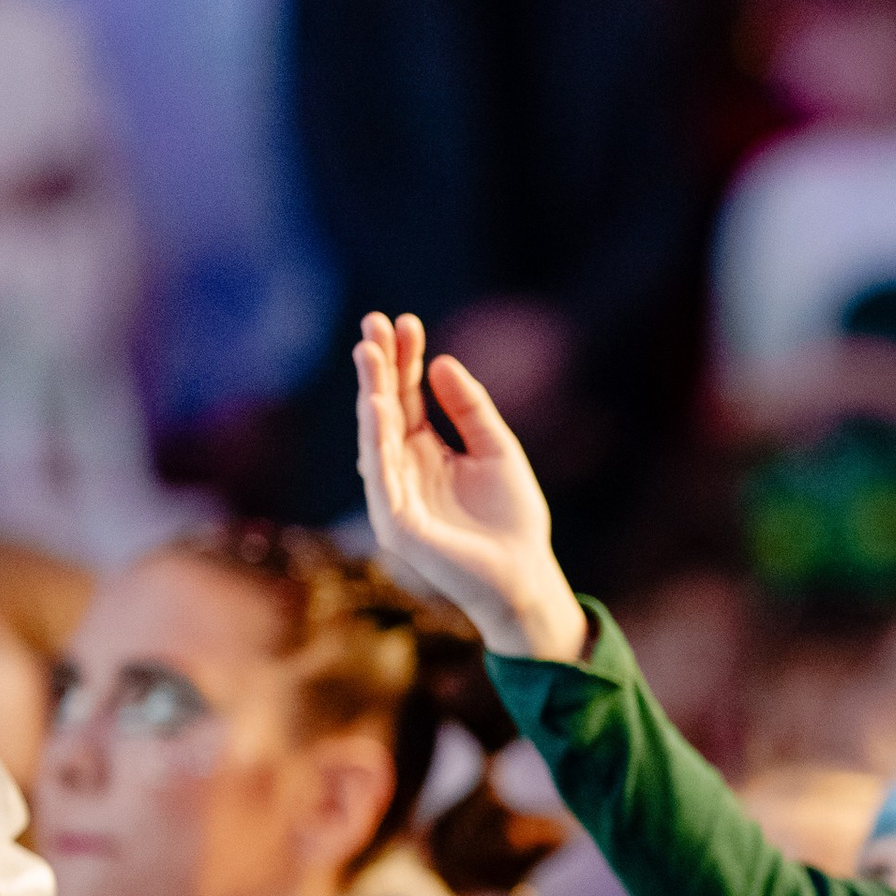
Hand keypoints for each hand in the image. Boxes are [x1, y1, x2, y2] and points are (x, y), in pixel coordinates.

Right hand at [354, 309, 587, 662]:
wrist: (526, 575)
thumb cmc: (512, 519)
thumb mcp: (497, 449)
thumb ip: (471, 408)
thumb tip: (441, 361)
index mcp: (427, 452)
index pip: (407, 398)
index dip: (405, 360)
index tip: (406, 321)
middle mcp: (404, 470)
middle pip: (386, 409)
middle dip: (379, 367)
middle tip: (374, 322)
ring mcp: (395, 497)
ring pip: (376, 437)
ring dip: (371, 393)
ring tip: (370, 353)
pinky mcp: (397, 524)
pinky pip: (381, 476)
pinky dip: (377, 439)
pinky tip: (377, 404)